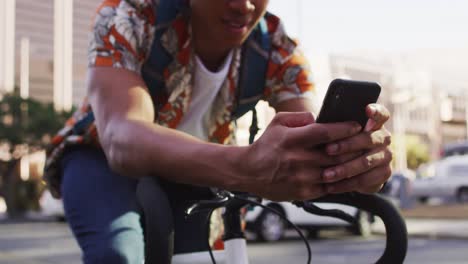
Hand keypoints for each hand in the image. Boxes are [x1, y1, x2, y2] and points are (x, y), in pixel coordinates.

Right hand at [244, 112, 361, 200]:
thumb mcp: (278, 123)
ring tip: (360, 158)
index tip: (356, 125)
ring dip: (350, 166)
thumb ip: (299, 118)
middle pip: (336, 154)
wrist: (248, 172)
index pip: (325, 132)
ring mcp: (301, 178)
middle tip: (365, 142)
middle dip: (353, 147)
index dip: (344, 128)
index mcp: (292, 139)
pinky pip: (329, 187)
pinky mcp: (303, 193)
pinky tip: (346, 174)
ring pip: (336, 172)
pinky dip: (340, 181)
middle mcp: (298, 159)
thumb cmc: (266, 145)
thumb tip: (319, 118)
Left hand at [321, 104, 392, 193]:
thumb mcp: (334, 135)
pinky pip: (365, 180)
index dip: (375, 111)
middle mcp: (383, 138)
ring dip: (344, 169)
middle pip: (368, 139)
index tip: (367, 109)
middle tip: (328, 150)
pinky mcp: (384, 174)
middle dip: (346, 145)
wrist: (349, 171)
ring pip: (366, 162)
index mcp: (374, 123)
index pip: (380, 114)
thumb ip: (332, 127)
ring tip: (326, 174)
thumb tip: (311, 121)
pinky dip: (346, 184)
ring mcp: (385, 156)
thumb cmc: (337, 146)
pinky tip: (331, 186)